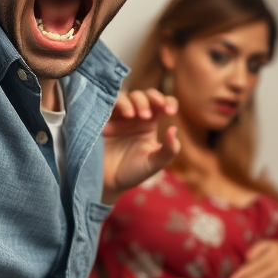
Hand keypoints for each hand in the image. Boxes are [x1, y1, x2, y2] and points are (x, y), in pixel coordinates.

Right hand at [102, 89, 179, 204]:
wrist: (107, 182)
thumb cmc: (131, 172)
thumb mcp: (154, 163)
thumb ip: (169, 150)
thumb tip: (174, 129)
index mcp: (150, 123)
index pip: (163, 104)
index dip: (168, 102)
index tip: (170, 112)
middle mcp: (135, 115)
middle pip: (146, 95)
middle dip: (150, 99)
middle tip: (148, 115)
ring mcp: (117, 115)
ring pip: (128, 95)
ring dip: (134, 101)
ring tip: (134, 115)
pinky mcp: (103, 117)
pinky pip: (109, 102)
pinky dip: (119, 103)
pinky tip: (124, 114)